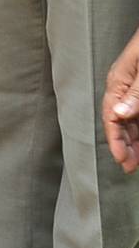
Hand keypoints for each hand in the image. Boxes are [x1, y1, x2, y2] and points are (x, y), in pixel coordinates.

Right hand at [109, 25, 138, 173]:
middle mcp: (124, 86)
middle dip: (124, 145)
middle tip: (130, 166)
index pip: (111, 115)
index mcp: (118, 81)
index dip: (115, 139)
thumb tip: (118, 113)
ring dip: (133, 139)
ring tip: (137, 158)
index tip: (122, 159)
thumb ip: (134, 91)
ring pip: (131, 120)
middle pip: (120, 121)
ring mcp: (134, 88)